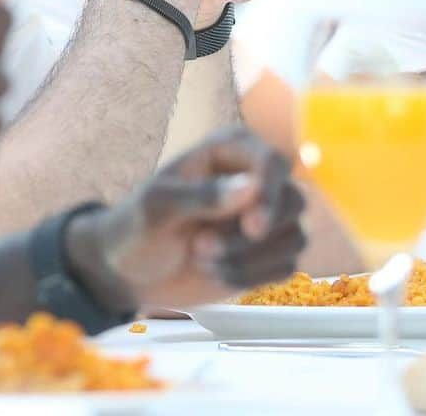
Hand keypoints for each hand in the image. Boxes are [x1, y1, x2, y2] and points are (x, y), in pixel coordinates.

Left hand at [65, 127, 305, 311]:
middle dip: (248, 235)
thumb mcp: (158, 207)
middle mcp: (255, 177)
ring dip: (246, 258)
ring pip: (293, 236)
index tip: (252, 228)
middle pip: (292, 200)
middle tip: (201, 248)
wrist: (132, 272)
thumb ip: (202, 195)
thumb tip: (252, 186)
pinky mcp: (268, 254)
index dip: (269, 194)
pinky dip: (250, 276)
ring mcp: (266, 217)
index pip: (273, 161)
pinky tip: (214, 273)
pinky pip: (286, 266)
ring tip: (199, 257)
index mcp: (229, 149)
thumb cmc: (138, 226)